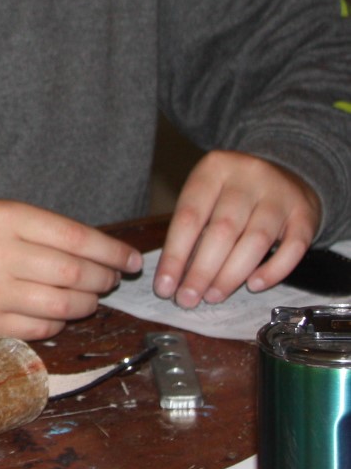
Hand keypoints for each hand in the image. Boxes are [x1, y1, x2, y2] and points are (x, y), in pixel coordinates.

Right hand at [0, 199, 143, 339]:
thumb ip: (47, 231)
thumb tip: (107, 255)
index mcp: (3, 217)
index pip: (75, 237)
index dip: (111, 251)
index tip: (131, 261)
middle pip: (74, 273)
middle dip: (103, 279)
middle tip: (110, 280)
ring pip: (63, 305)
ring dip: (87, 304)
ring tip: (88, 298)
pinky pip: (41, 329)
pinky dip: (59, 323)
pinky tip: (57, 314)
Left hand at [155, 150, 319, 306]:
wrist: (287, 173)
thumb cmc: (233, 192)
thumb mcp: (208, 195)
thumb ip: (193, 229)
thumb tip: (174, 277)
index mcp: (214, 169)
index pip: (189, 217)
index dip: (174, 255)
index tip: (163, 287)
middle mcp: (248, 177)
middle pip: (222, 230)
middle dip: (201, 271)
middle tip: (187, 300)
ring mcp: (280, 194)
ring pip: (256, 241)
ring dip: (231, 275)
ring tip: (212, 296)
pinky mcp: (306, 214)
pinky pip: (293, 248)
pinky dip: (273, 270)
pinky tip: (253, 286)